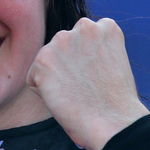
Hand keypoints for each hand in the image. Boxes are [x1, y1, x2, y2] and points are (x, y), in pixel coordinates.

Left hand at [26, 17, 149, 149]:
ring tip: (75, 94)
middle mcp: (84, 27)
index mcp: (106, 26)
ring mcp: (62, 41)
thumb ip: (95, 50)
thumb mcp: (114, 62)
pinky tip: (64, 99)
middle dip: (68, 66)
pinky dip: (43, 92)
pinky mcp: (43, 60)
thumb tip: (74, 57)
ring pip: (47, 61)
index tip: (97, 78)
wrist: (114, 123)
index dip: (87, 63)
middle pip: (63, 47)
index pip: (83, 40)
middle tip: (84, 88)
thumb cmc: (117, 102)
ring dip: (55, 77)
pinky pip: (33, 78)